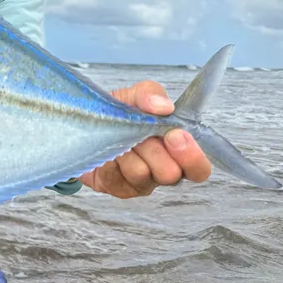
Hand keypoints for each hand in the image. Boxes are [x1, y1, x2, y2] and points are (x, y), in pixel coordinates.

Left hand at [79, 80, 212, 197]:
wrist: (83, 124)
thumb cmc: (118, 112)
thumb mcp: (133, 96)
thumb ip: (150, 94)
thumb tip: (165, 106)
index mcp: (177, 152)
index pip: (199, 170)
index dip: (191, 157)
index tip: (174, 135)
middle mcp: (162, 173)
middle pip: (170, 174)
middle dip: (153, 149)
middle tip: (140, 134)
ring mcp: (139, 183)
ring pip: (140, 173)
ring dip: (128, 150)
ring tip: (119, 136)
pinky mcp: (116, 187)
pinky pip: (114, 175)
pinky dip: (109, 157)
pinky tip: (106, 148)